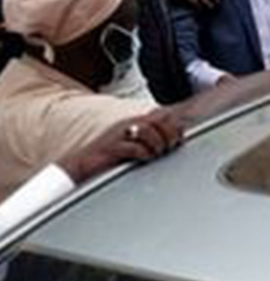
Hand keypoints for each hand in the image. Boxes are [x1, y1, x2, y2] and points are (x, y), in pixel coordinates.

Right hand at [59, 110, 183, 182]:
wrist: (80, 166)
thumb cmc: (109, 158)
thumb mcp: (135, 146)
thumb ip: (153, 140)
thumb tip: (176, 141)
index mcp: (135, 122)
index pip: (163, 114)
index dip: (175, 126)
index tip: (178, 141)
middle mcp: (127, 125)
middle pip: (158, 117)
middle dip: (169, 133)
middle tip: (168, 148)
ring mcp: (118, 135)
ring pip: (146, 129)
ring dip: (157, 143)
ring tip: (156, 153)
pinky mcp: (110, 148)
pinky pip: (132, 146)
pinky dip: (143, 153)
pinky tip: (143, 159)